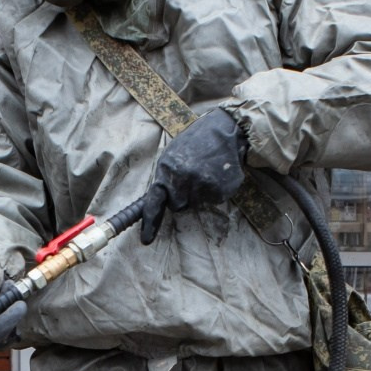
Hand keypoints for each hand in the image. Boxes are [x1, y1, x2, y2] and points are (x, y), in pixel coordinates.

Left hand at [138, 108, 247, 244]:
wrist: (224, 129)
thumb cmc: (196, 141)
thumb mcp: (173, 155)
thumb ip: (166, 177)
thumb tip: (161, 199)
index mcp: (167, 170)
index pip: (155, 201)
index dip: (150, 222)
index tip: (146, 240)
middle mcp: (183, 180)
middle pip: (179, 206)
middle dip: (184, 196)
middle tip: (193, 176)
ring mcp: (202, 185)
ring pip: (198, 203)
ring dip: (202, 192)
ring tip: (207, 170)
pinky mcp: (220, 190)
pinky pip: (215, 199)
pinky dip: (217, 190)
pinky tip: (218, 173)